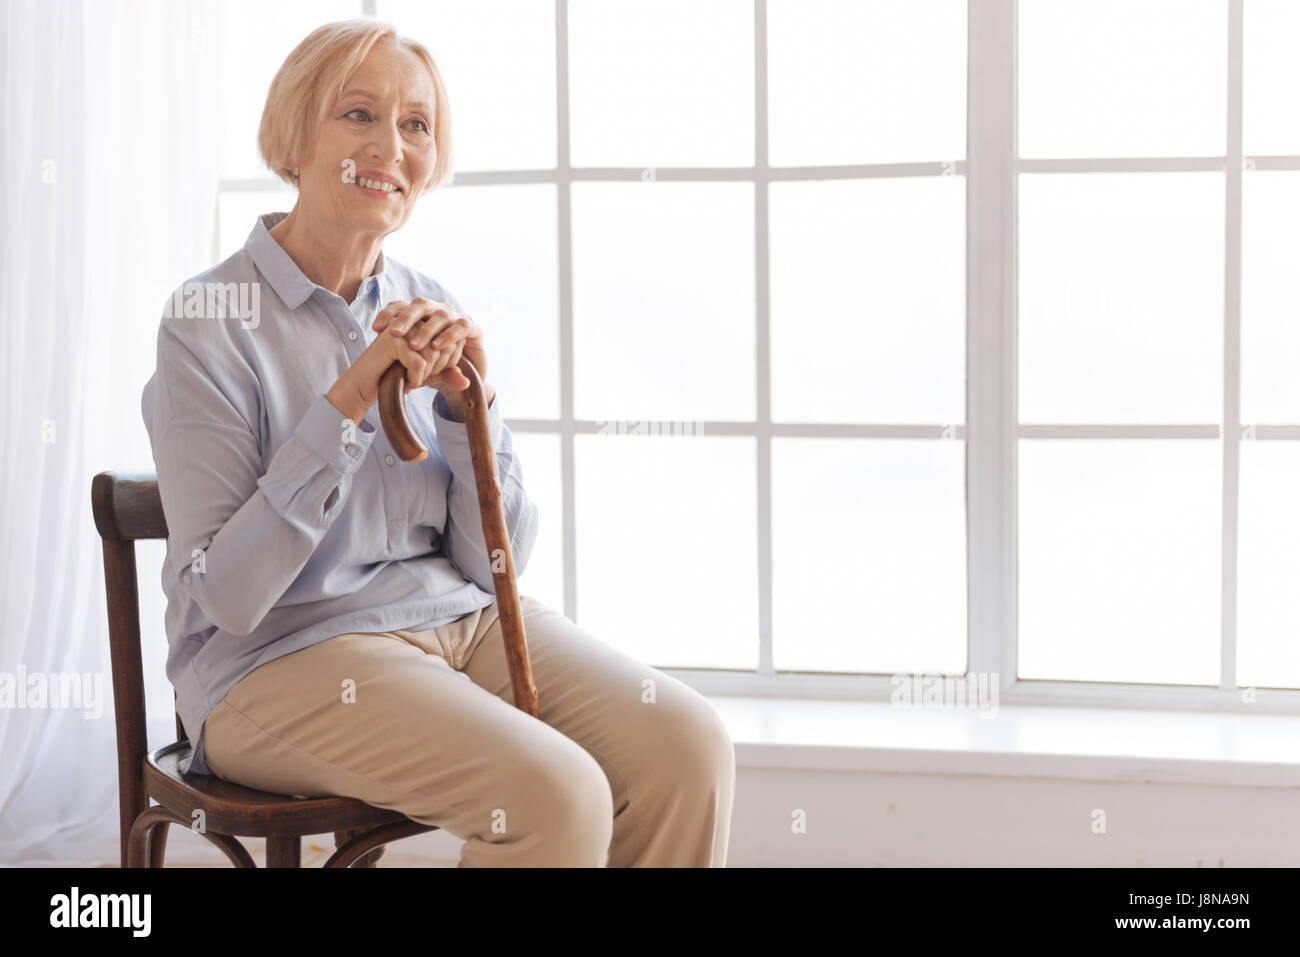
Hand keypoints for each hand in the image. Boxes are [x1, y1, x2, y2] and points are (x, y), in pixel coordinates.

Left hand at [372, 298, 489, 407]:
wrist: (467, 376)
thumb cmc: (435, 367)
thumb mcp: (413, 365)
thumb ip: (400, 360)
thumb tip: (374, 363)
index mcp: (420, 315)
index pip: (402, 306)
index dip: (388, 314)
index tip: (376, 328)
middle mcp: (437, 311)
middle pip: (420, 305)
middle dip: (406, 317)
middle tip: (394, 333)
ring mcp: (456, 317)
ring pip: (440, 315)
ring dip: (426, 329)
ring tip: (414, 346)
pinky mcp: (472, 328)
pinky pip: (460, 327)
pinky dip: (448, 336)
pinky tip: (437, 346)